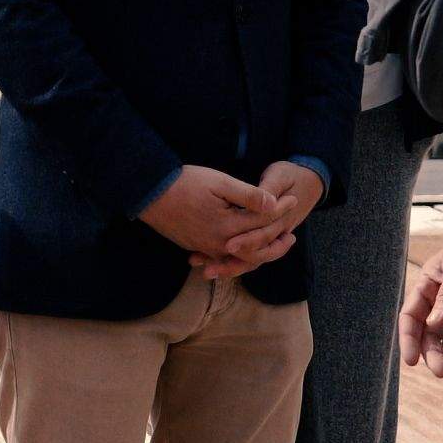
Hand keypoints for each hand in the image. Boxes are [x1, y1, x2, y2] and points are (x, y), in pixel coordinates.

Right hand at [140, 165, 279, 265]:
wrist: (149, 193)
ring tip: (272, 246)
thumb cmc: (185, 183)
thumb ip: (248, 196)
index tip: (293, 199)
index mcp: (227, 227)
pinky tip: (243, 252)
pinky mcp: (196, 247)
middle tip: (292, 236)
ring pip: (239, 259)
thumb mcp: (219, 182)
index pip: (262, 221)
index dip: (281, 210)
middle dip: (276, 244)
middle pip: (256, 252)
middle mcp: (218, 244)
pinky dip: (237, 258)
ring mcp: (205, 248)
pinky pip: (222, 259)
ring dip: (259, 254)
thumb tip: (273, 204)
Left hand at [201, 160, 324, 278]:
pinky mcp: (265, 238)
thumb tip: (263, 201)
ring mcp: (272, 238)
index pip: (264, 235)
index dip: (247, 241)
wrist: (309, 182)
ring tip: (206, 272)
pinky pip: (249, 255)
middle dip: (233, 263)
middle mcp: (278, 233)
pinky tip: (211, 263)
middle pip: (256, 254)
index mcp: (283, 219)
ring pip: (252, 259)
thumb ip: (269, 188)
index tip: (228, 246)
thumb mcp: (280, 176)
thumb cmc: (291, 176)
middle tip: (209, 269)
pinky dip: (232, 261)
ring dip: (230, 267)